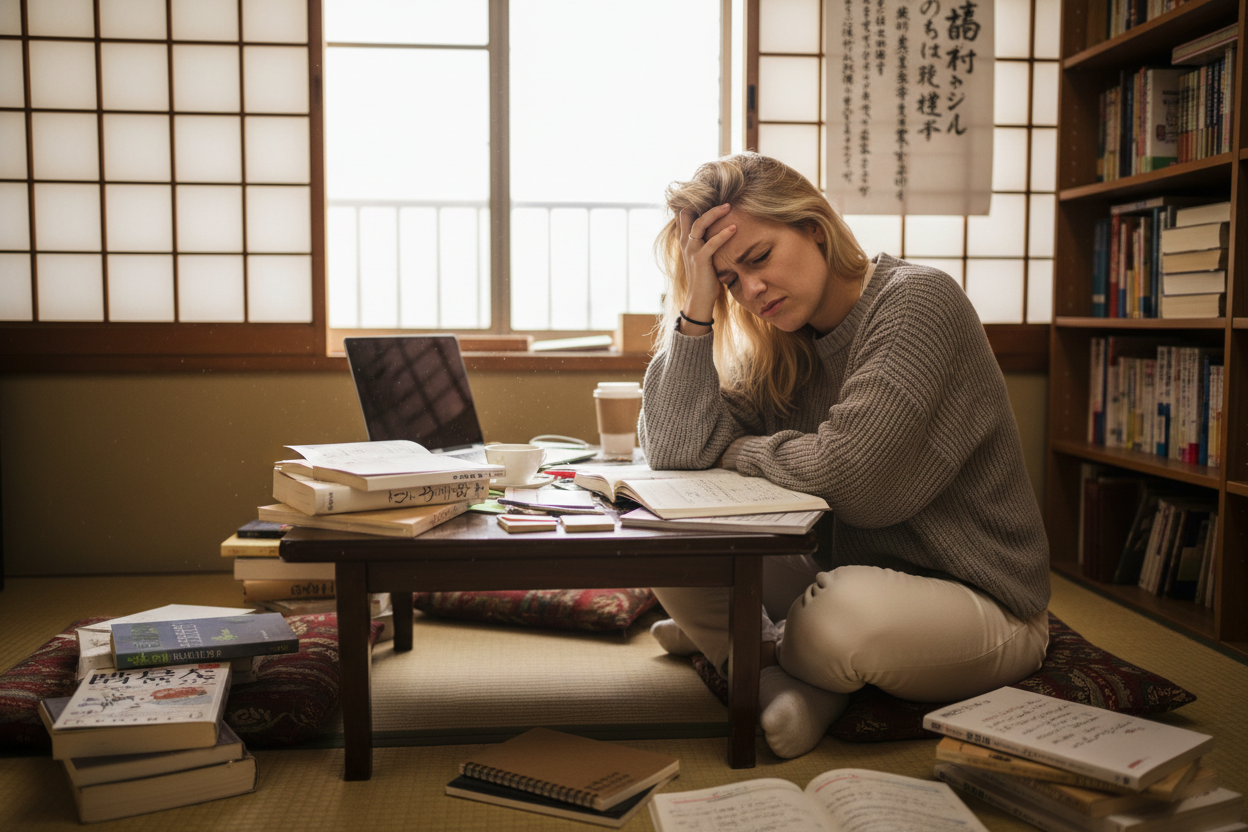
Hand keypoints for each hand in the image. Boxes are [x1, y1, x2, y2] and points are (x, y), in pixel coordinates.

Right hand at [678, 204, 735, 332]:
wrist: (699, 299)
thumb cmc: (706, 278)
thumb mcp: (704, 256)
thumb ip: (707, 243)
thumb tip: (722, 231)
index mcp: (685, 241)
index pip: (683, 215)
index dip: (694, 204)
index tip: (712, 197)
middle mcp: (685, 243)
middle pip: (687, 213)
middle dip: (703, 203)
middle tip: (723, 198)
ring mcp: (691, 250)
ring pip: (699, 224)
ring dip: (714, 213)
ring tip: (729, 206)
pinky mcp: (700, 260)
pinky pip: (711, 243)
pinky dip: (723, 234)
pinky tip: (734, 228)